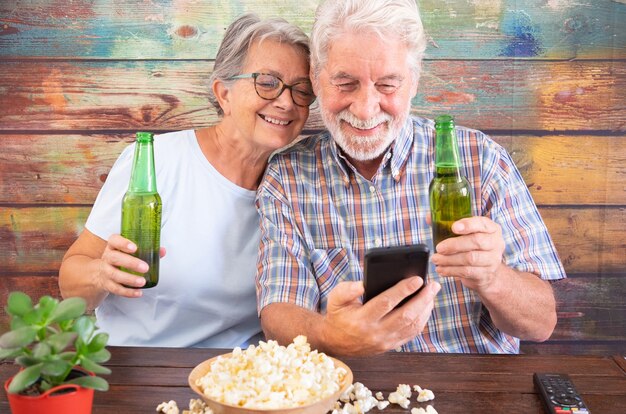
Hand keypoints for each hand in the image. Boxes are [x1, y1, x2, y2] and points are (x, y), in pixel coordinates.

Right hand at [96, 234, 165, 298]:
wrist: (100, 272)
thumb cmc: (120, 258)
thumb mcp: (129, 252)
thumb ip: (146, 250)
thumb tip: (162, 251)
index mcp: (113, 246)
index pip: (114, 241)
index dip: (123, 243)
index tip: (134, 248)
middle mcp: (107, 257)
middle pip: (115, 258)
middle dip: (131, 263)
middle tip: (145, 267)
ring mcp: (106, 271)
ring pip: (114, 275)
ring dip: (129, 279)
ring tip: (142, 281)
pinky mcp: (107, 284)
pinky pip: (116, 289)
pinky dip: (128, 292)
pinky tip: (138, 292)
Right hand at [321, 278, 440, 355]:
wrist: (336, 342)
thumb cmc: (338, 315)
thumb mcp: (335, 299)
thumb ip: (347, 290)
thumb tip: (362, 284)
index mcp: (361, 319)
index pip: (386, 303)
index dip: (403, 290)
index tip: (417, 279)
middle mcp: (375, 332)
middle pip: (405, 315)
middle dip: (422, 299)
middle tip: (433, 285)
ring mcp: (385, 341)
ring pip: (412, 326)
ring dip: (426, 308)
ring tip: (432, 293)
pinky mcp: (391, 345)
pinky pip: (412, 334)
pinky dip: (422, 319)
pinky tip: (427, 306)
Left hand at [431, 216, 504, 292]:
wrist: (487, 271)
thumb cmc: (472, 246)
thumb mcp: (465, 233)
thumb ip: (448, 223)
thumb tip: (429, 217)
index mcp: (491, 228)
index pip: (482, 223)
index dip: (468, 224)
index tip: (453, 227)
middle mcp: (495, 243)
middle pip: (476, 241)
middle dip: (454, 244)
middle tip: (438, 248)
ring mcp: (492, 259)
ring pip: (470, 258)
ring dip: (449, 259)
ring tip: (436, 259)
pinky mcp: (486, 274)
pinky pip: (467, 272)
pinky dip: (451, 270)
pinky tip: (441, 269)